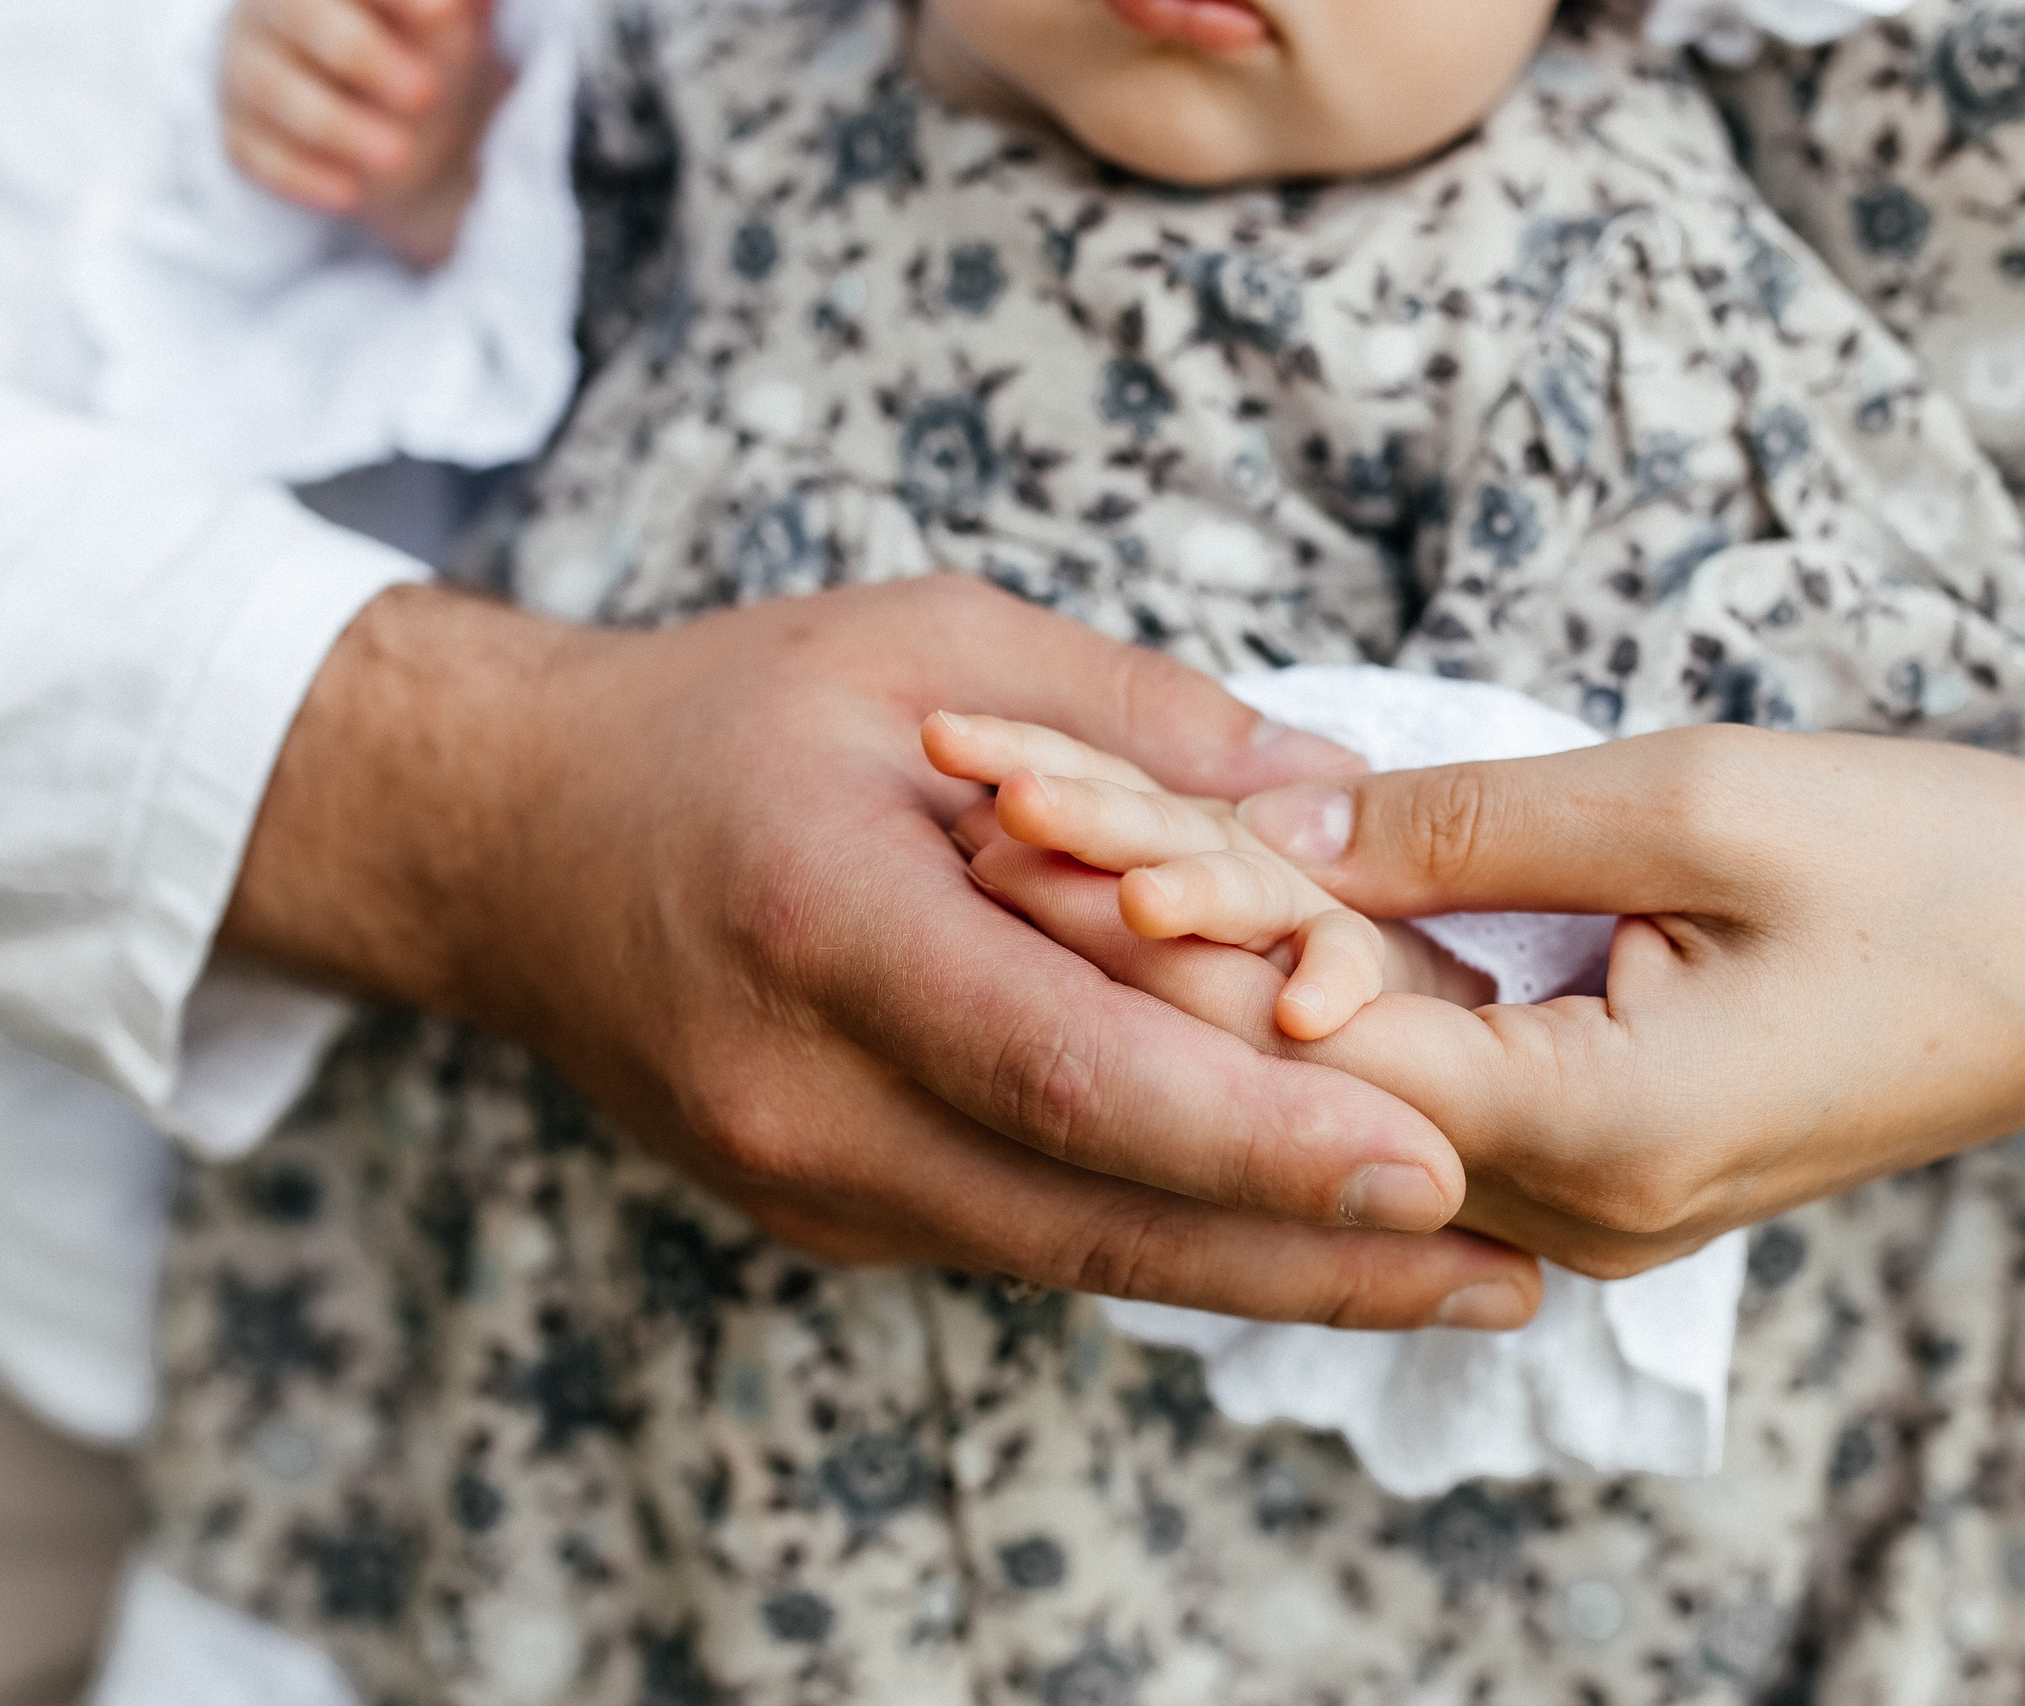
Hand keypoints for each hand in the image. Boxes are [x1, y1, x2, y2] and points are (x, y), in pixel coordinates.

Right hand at [220, 0, 510, 268]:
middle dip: (360, 53)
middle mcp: (275, 6)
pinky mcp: (242, 131)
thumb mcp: (458, 14)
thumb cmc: (427, 42)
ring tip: (398, 156)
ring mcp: (249, 67)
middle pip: (299, 14)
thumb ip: (464, 3)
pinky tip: (348, 194)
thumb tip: (470, 1)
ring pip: (270, 86)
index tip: (446, 15)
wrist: (405, 113)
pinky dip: (299, 175)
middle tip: (425, 94)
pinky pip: (253, 152)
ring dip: (333, 124)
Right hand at [220, 577, 1545, 1329]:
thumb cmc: (723, 718)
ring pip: (1073, 1253)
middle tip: (1512, 1275)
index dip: (1251, 1136)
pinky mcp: (829, 1210)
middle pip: (1091, 1211)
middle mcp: (802, 1092)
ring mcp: (806, 1177)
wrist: (512, 847)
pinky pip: (1027, 1235)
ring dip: (1269, 1275)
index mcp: (819, 923)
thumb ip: (1131, 723)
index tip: (1431, 1172)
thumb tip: (1338, 804)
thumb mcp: (920, 645)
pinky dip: (1173, 1238)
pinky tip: (1304, 1236)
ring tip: (1455, 1280)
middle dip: (1313, 1259)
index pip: (1060, 1068)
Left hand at [975, 723, 2024, 1274]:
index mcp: (1598, 1140)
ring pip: (1339, 1065)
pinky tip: (1192, 889)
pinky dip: (1307, 972)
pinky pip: (1416, 1059)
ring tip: (1034, 826)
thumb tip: (1273, 835)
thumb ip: (1476, 831)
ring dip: (1194, 946)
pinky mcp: (1594, 1135)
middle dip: (1133, 925)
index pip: (1307, 1038)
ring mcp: (1576, 1185)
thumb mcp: (1713, 807)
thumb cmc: (1963, 874)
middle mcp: (1564, 1201)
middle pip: (1294, 1065)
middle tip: (981, 796)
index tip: (1022, 804)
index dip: (1155, 916)